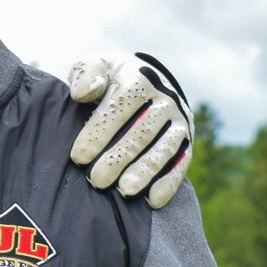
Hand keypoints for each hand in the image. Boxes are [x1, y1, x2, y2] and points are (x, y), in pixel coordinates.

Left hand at [66, 52, 192, 208]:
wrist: (146, 79)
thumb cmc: (110, 78)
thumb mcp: (96, 65)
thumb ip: (87, 73)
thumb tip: (82, 93)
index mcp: (140, 78)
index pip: (119, 107)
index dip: (98, 133)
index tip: (78, 157)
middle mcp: (165, 99)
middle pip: (141, 132)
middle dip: (118, 158)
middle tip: (97, 180)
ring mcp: (179, 120)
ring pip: (163, 149)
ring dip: (145, 171)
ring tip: (125, 191)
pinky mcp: (188, 140)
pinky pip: (181, 163)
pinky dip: (169, 182)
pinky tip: (153, 201)